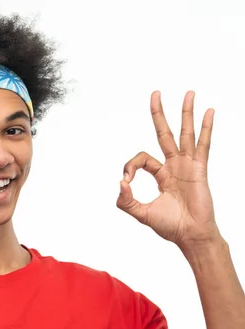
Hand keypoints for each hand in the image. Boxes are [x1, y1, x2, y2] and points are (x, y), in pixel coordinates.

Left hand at [116, 91, 222, 254]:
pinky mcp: (199, 169)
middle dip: (159, 114)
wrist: (191, 236)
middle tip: (155, 93)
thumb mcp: (140, 213)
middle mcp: (174, 166)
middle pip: (164, 133)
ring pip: (185, 133)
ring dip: (186, 113)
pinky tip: (209, 111)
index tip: (126, 181)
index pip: (141, 158)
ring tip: (189, 93)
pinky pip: (203, 145)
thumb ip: (125, 201)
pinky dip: (206, 128)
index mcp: (160, 175)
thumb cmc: (170, 226)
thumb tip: (119, 183)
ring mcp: (188, 166)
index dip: (130, 166)